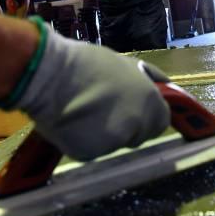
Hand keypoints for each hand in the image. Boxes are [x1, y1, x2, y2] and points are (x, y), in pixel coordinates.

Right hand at [10, 27, 169, 160]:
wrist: (50, 74)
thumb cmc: (86, 63)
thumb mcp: (126, 64)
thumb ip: (146, 82)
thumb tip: (164, 86)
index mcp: (150, 101)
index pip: (160, 122)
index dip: (147, 118)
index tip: (132, 110)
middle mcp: (137, 124)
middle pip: (138, 135)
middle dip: (125, 127)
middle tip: (103, 109)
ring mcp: (114, 141)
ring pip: (114, 144)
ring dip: (103, 134)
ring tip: (84, 111)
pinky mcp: (91, 153)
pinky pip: (92, 151)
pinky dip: (83, 141)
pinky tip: (71, 122)